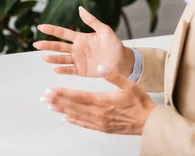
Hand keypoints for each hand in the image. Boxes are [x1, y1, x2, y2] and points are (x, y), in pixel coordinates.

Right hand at [33, 6, 134, 77]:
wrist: (122, 61)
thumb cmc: (114, 44)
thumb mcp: (104, 30)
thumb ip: (92, 20)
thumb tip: (80, 8)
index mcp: (80, 38)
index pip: (62, 33)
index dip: (52, 29)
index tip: (40, 26)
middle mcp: (76, 49)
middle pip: (58, 46)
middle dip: (47, 45)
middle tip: (36, 44)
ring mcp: (78, 60)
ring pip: (62, 58)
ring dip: (53, 58)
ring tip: (44, 58)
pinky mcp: (82, 70)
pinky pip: (70, 70)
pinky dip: (63, 70)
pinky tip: (55, 69)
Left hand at [41, 65, 156, 134]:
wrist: (151, 124)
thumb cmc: (141, 103)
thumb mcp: (130, 85)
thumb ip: (113, 76)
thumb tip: (100, 66)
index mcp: (103, 100)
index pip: (78, 96)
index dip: (62, 93)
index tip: (50, 90)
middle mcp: (99, 113)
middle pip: (73, 106)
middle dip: (57, 101)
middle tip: (43, 98)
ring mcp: (100, 122)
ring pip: (76, 115)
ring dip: (62, 110)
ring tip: (50, 106)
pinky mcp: (103, 128)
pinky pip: (85, 124)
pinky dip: (74, 121)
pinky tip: (66, 118)